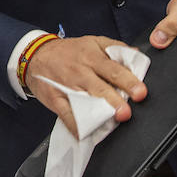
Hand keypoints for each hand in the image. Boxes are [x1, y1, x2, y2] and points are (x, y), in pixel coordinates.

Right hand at [25, 36, 146, 137]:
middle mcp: (80, 71)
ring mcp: (66, 86)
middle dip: (114, 101)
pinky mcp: (55, 99)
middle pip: (100, 87)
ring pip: (84, 102)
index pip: (113, 69)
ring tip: (109, 124)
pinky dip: (76, 127)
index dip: (128, 81)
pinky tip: (85, 135)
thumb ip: (115, 48)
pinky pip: (66, 115)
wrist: (36, 55)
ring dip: (97, 115)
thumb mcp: (92, 42)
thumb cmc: (69, 51)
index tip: (140, 92)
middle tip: (125, 112)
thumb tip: (136, 55)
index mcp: (92, 56)